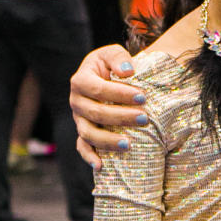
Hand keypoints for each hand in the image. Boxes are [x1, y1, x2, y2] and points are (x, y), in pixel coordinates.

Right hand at [70, 44, 144, 168]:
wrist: (104, 76)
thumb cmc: (111, 65)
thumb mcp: (112, 54)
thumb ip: (119, 58)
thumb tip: (128, 72)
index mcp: (81, 80)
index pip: (97, 88)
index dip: (119, 93)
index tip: (143, 96)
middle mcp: (76, 101)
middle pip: (95, 112)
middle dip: (120, 116)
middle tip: (144, 118)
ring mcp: (79, 119)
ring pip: (87, 133)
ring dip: (107, 140)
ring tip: (128, 145)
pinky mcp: (83, 132)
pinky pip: (82, 147)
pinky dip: (89, 157)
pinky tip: (100, 166)